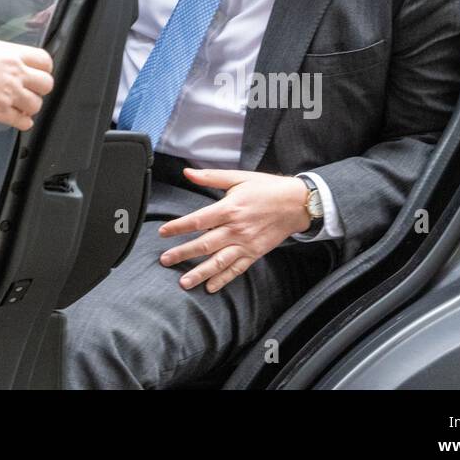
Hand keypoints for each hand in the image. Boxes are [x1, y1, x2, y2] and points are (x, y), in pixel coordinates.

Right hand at [0, 36, 53, 131]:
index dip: (44, 67)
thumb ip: (1, 53)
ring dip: (30, 105)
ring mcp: (8, 94)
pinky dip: (22, 121)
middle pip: (46, 84)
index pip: (44, 60)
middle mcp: (15, 74)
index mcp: (11, 55)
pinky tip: (16, 117)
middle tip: (30, 88)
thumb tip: (6, 57)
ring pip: (36, 104)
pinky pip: (23, 122)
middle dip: (40, 87)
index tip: (39, 71)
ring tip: (20, 103)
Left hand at [157, 168, 310, 293]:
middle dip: (183, 254)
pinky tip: (210, 287)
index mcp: (229, 208)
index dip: (179, 227)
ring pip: (219, 262)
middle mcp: (236, 229)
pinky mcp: (254, 253)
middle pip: (204, 244)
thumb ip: (211, 177)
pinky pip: (236, 269)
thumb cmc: (266, 188)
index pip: (198, 220)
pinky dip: (223, 279)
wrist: (296, 204)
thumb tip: (187, 173)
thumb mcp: (238, 177)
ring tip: (184, 282)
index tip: (163, 232)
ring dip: (200, 273)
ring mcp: (246, 244)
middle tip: (165, 260)